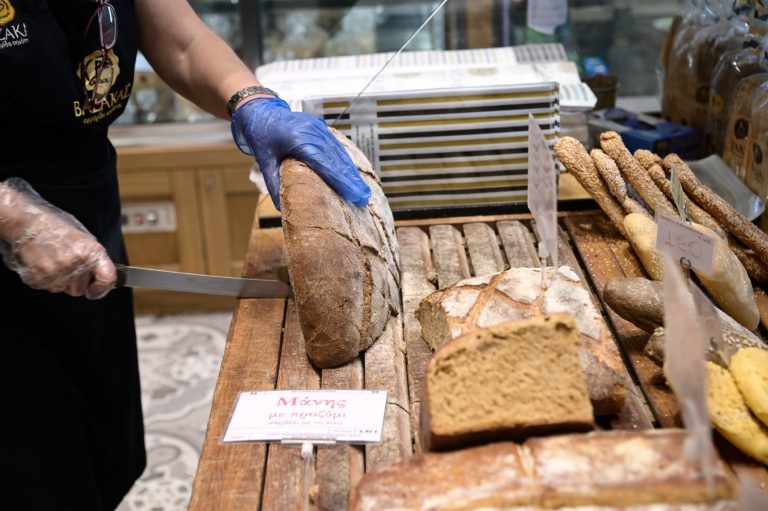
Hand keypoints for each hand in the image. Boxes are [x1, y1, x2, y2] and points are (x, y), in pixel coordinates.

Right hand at [0, 178, 115, 297]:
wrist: (28, 222)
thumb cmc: (56, 227)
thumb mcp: (84, 239)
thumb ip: (94, 258)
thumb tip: (99, 275)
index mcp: (92, 252)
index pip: (107, 278)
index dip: (102, 288)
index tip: (96, 289)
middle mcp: (77, 263)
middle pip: (79, 290)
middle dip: (74, 282)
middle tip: (65, 265)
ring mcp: (58, 271)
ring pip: (61, 289)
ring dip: (59, 280)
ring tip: (53, 261)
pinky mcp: (40, 277)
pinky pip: (46, 287)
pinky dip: (45, 278)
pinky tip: (43, 263)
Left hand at [231, 97, 370, 209]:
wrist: (260, 111)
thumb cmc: (261, 137)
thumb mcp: (264, 162)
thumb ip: (274, 185)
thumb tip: (283, 210)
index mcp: (297, 140)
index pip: (324, 164)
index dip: (340, 180)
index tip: (353, 195)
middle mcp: (311, 132)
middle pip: (336, 160)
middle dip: (351, 180)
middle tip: (364, 198)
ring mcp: (318, 128)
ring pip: (339, 153)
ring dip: (351, 172)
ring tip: (362, 190)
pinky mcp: (321, 127)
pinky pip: (336, 146)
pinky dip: (345, 161)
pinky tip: (353, 174)